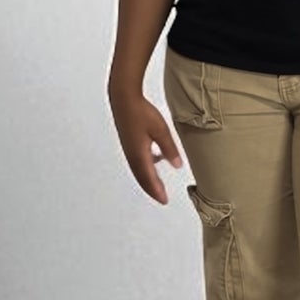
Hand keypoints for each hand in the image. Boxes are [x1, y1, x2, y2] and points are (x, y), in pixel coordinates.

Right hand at [110, 88, 185, 203]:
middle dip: (152, 189)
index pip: (149, 178)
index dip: (157, 191)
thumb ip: (169, 149)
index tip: (164, 200)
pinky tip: (155, 158)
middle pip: (142, 178)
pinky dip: (145, 166)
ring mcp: (128, 149)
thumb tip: (177, 165)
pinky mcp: (128, 142)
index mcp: (139, 154)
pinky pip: (136, 160)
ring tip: (158, 184)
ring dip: (148, 179)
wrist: (123, 99)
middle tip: (161, 197)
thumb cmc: (140, 112)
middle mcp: (132, 154)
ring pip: (138, 170)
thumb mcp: (161, 130)